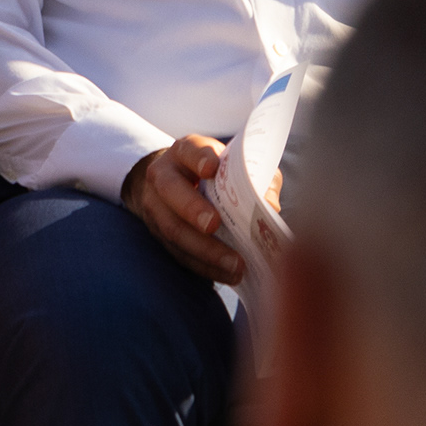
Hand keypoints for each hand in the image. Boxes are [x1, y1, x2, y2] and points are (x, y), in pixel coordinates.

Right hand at [121, 136, 244, 283]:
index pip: (190, 150)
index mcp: (184, 151)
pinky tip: (226, 275)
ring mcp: (155, 206)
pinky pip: (178, 253)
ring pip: (173, 229)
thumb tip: (270, 205)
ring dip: (204, 250)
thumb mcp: (228, 162)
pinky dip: (203, 266)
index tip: (213, 168)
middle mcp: (163, 176)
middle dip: (192, 209)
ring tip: (234, 264)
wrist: (170, 182)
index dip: (199, 158)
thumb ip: (253, 175)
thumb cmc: (210, 171)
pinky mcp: (158, 234)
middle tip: (214, 225)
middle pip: (171, 191)